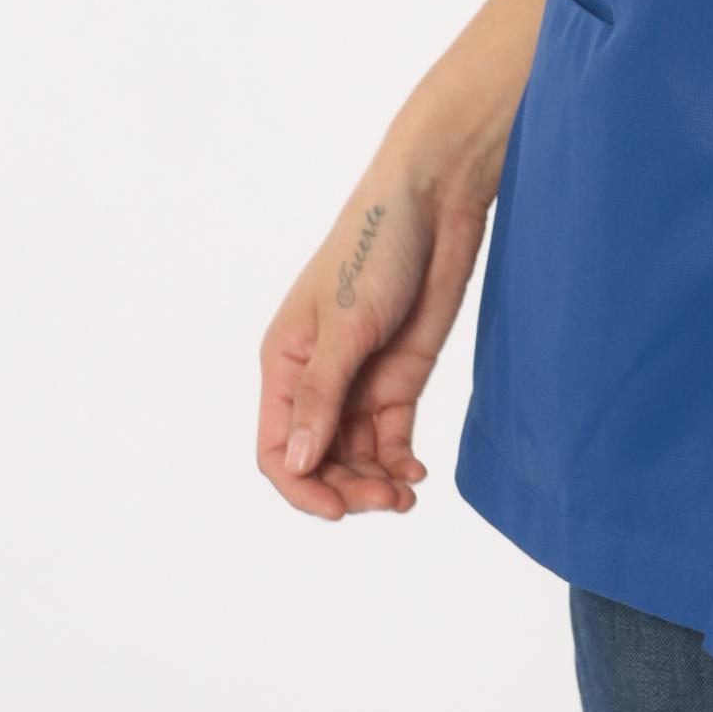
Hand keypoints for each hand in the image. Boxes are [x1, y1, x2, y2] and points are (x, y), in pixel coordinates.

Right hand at [256, 153, 487, 521]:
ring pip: (356, 454)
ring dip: (375, 480)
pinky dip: (399, 460)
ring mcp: (360, 380)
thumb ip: (322, 395)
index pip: (277, 447)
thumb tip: (297, 463)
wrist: (435, 202)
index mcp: (285, 363)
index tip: (338, 509)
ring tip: (406, 495)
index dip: (301, 486)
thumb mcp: (346, 323)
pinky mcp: (400, 376)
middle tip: (386, 501)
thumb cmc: (377, 247)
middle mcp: (317, 379)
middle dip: (346, 487)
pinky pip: (391, 435)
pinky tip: (416, 475)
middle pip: (319, 459)